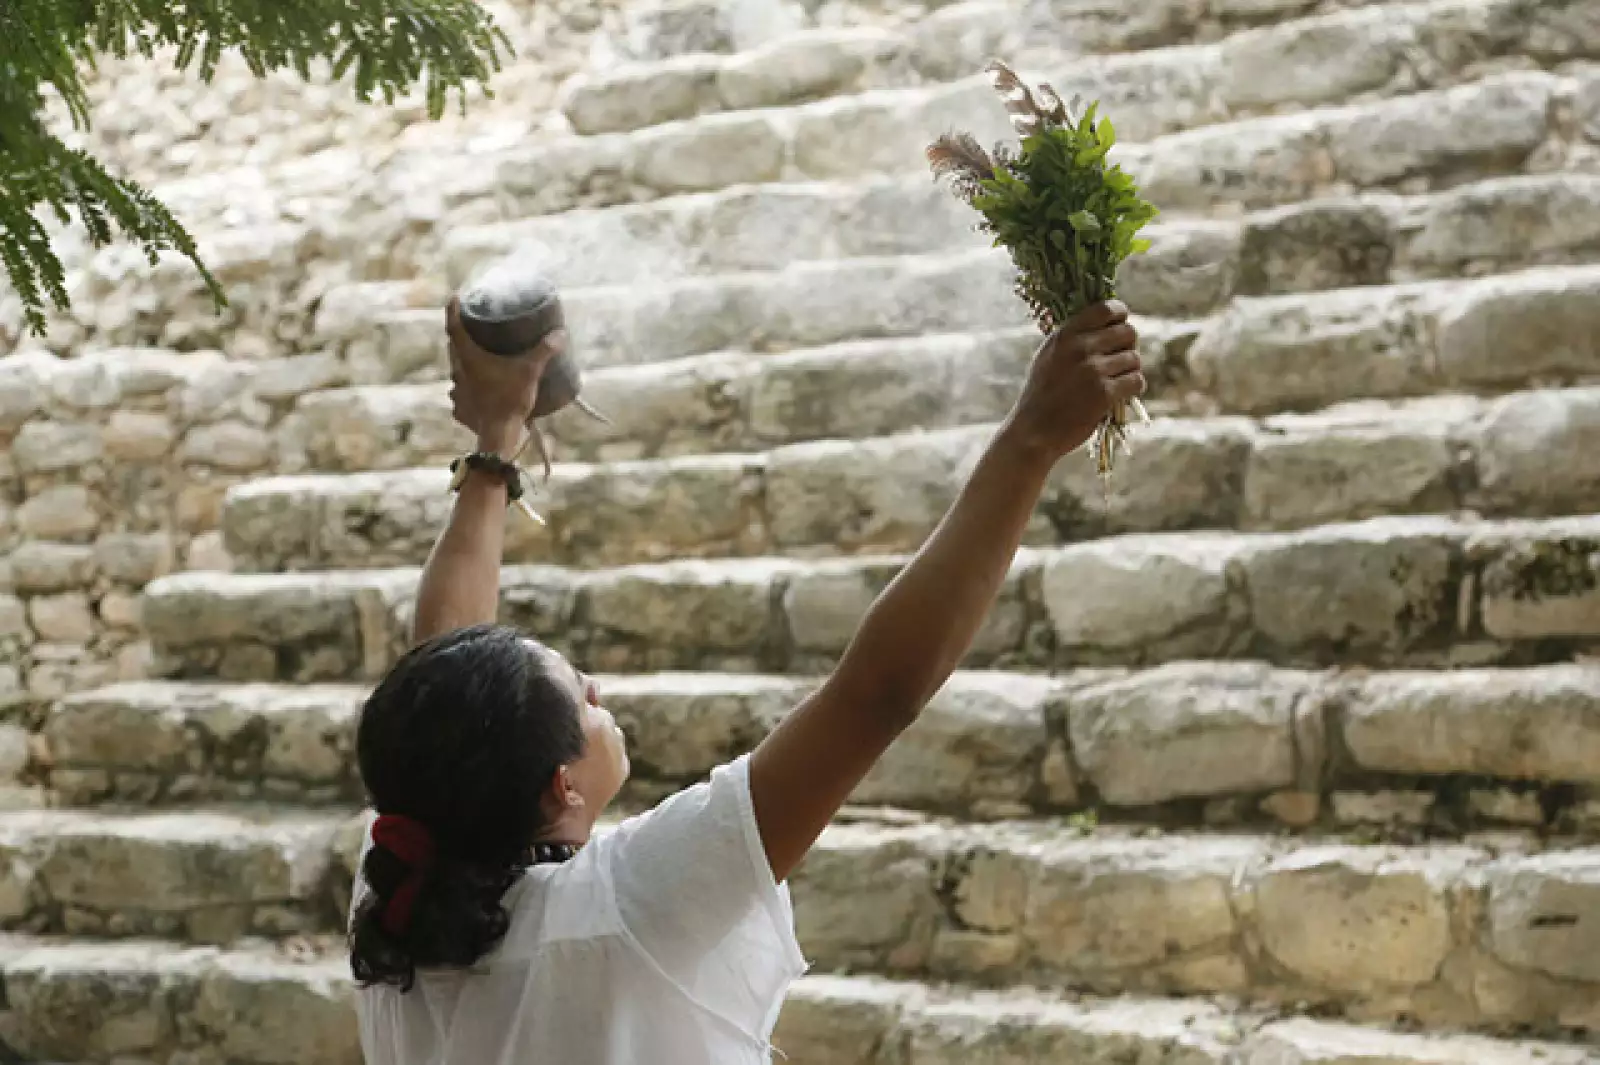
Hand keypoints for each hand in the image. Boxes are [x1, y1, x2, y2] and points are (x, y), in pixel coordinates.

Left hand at [445, 297, 565, 454]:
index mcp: (468, 357)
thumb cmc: (510, 399)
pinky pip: (461, 395)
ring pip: (457, 372)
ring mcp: (456, 392)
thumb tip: (560, 334)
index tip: (455, 298)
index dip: (453, 310)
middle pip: (454, 348)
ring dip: (466, 366)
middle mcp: (457, 372)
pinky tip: (479, 393)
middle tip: (474, 331)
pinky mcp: (460, 409)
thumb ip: (544, 351)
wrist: (498, 436)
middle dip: (463, 338)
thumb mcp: (530, 371)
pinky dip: (469, 391)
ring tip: (480, 364)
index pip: (454, 326)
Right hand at [1003, 300, 1144, 461]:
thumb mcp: (1048, 356)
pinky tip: (1121, 394)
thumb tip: (1104, 323)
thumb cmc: (1041, 394)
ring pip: (1134, 358)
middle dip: (1129, 345)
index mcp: (1065, 335)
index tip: (1120, 325)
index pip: (1105, 309)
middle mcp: (1080, 348)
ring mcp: (1093, 370)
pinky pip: (1136, 380)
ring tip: (1117, 381)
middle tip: (1120, 360)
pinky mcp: (1104, 393)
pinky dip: (1134, 388)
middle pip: (1128, 332)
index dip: (1120, 314)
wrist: (1034, 431)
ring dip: (1130, 370)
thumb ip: (1071, 338)